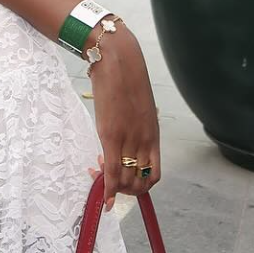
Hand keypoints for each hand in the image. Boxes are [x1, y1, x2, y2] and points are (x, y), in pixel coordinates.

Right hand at [83, 27, 161, 211]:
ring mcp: (128, 139)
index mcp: (153, 136)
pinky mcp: (111, 135)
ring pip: (125, 179)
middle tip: (109, 179)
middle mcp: (144, 142)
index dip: (140, 187)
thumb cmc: (127, 81)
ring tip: (98, 172)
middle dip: (125, 191)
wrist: (117, 61)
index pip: (154, 176)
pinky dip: (107, 186)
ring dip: (113, 187)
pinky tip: (101, 191)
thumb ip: (136, 131)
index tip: (125, 182)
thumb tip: (127, 145)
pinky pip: (111, 169)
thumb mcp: (139, 111)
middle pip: (140, 183)